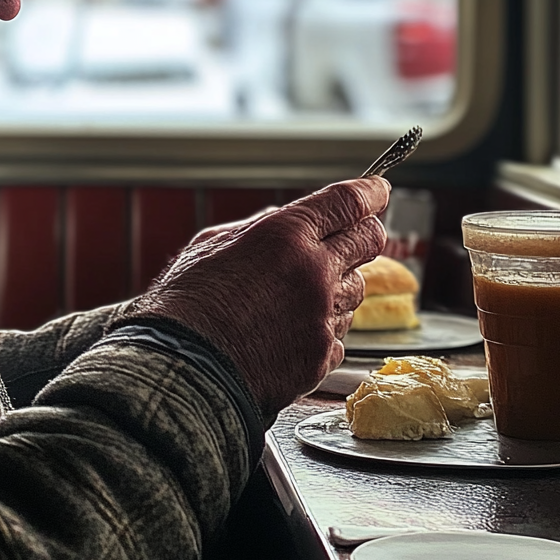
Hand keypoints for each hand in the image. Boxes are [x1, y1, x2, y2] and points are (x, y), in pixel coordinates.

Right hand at [123, 178, 389, 419]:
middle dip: (364, 233)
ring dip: (338, 285)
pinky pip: (339, 333)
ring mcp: (323, 317)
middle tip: (350, 236)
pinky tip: (287, 331)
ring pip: (357, 290)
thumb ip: (258, 228)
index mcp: (285, 235)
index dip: (370, 192)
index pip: (348, 202)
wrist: (183, 368)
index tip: (377, 190)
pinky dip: (322, 328)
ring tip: (295, 295)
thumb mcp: (212, 244)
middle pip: (370, 241)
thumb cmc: (186, 304)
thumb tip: (284, 221)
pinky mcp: (322, 356)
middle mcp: (314, 273)